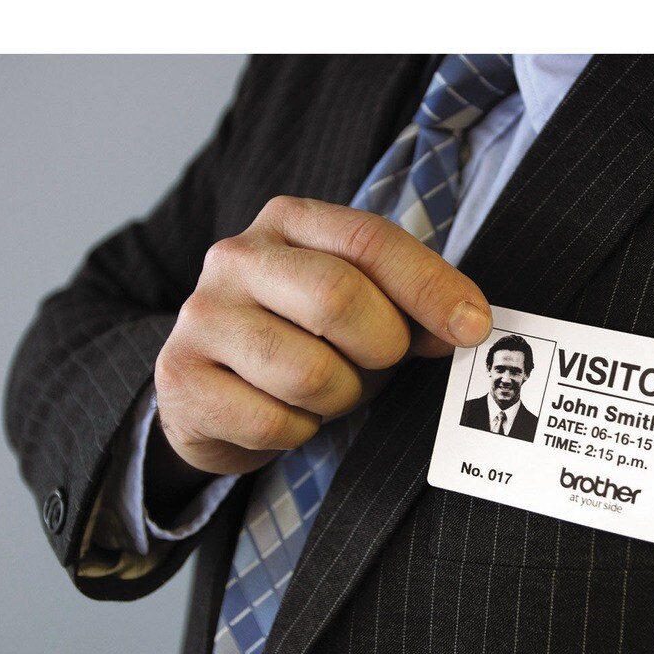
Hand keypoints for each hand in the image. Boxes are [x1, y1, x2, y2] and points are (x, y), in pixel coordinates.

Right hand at [152, 196, 491, 480]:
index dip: (430, 286)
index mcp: (288, 221)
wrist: (212, 390)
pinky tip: (287, 416)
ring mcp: (201, 317)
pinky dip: (299, 432)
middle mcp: (235, 257)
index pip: (369, 239)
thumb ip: (411, 304)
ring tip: (329, 389)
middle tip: (381, 364)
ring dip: (341, 397)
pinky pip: (272, 421)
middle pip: (337, 298)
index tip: (473, 328)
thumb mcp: (363, 308)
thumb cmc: (303, 339)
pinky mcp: (180, 380)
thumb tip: (467, 325)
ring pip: (308, 372)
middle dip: (381, 348)